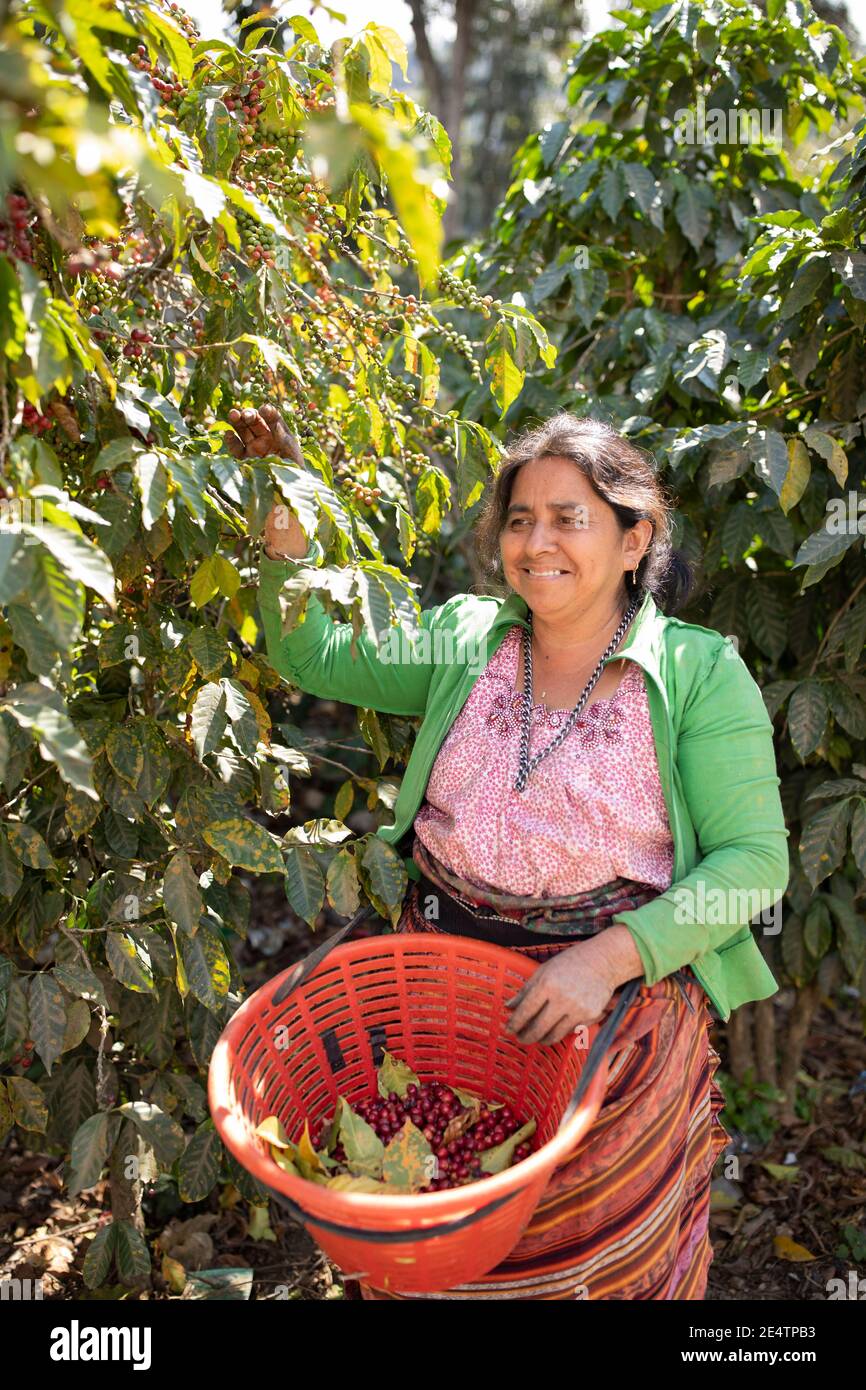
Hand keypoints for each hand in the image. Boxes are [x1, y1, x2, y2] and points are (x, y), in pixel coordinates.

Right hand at [226, 404, 308, 557]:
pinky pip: (235, 448)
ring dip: (238, 422)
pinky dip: (230, 440)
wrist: (284, 506)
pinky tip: (228, 434)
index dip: (269, 413)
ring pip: (243, 432)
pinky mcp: (242, 462)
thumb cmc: (294, 481)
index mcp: (282, 438)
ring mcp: (253, 451)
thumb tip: (272, 417)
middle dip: (251, 416)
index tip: (266, 409)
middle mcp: (267, 442)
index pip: (274, 420)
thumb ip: (283, 436)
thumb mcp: (292, 455)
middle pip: (256, 423)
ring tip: (233, 413)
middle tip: (247, 414)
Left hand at [504, 927, 642, 1045]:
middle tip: (521, 1038)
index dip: (515, 1023)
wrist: (603, 961)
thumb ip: (526, 990)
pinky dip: (562, 1031)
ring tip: (538, 1037)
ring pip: (555, 1035)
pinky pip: (572, 1031)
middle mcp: (562, 998)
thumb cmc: (570, 962)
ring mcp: (578, 1009)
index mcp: (547, 984)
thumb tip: (508, 1007)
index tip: (509, 1029)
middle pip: (539, 1028)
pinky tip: (557, 1027)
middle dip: (527, 1037)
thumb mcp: (543, 970)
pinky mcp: (591, 1016)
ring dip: (543, 1039)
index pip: (526, 1011)